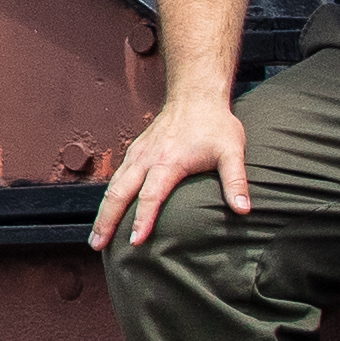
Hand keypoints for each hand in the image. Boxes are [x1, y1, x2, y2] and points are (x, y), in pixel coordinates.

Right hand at [88, 86, 255, 258]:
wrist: (195, 95)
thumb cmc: (215, 125)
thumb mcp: (232, 152)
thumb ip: (236, 181)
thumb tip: (244, 210)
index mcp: (169, 161)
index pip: (151, 195)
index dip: (143, 219)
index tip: (135, 241)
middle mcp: (148, 158)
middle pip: (120, 193)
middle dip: (107, 220)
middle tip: (97, 245)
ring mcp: (138, 154)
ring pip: (113, 186)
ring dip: (102, 212)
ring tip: (95, 237)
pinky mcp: (135, 152)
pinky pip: (116, 177)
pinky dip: (108, 197)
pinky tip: (105, 212)